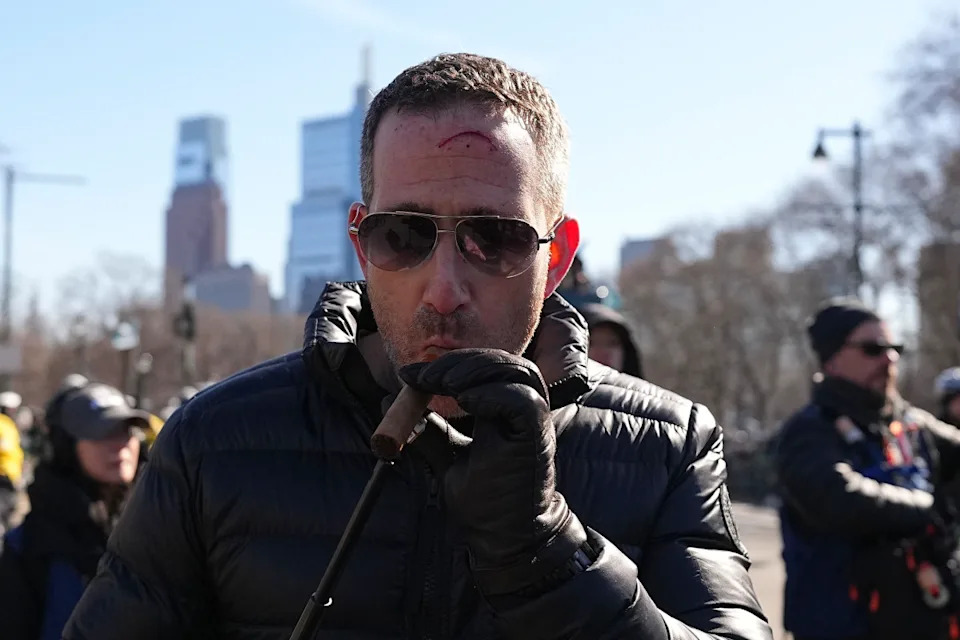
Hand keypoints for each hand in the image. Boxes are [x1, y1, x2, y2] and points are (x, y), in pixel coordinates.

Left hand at [400, 349, 586, 596]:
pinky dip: (492, 394)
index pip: (482, 367)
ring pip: (514, 371)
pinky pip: (521, 400)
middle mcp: (524, 408)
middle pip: (499, 361)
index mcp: (504, 409)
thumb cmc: (485, 501)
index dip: (446, 364)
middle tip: (423, 377)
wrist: (505, 538)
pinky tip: (466, 401)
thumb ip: (428, 432)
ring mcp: (533, 420)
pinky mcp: (537, 434)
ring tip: (443, 384)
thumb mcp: (447, 458)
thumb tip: (391, 404)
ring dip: (474, 370)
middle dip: (458, 362)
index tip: (408, 376)